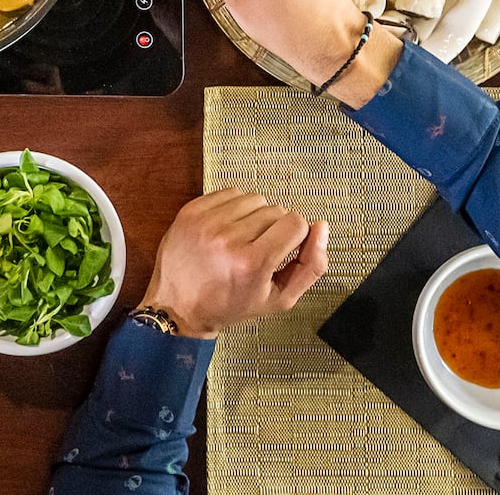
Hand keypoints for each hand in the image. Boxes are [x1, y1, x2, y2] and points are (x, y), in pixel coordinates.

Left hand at [140, 189, 330, 338]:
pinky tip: (228, 229)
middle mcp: (228, 239)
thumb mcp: (279, 299)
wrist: (178, 305)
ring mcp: (206, 222)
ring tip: (243, 240)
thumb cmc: (229, 306)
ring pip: (255, 198)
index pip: (295, 223)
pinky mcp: (191, 211)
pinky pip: (230, 192)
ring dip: (255, 216)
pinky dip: (235, 208)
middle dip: (274, 229)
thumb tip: (321, 227)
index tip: (282, 251)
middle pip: (276, 210)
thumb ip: (311, 265)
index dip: (295, 236)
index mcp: (252, 263)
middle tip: (258, 251)